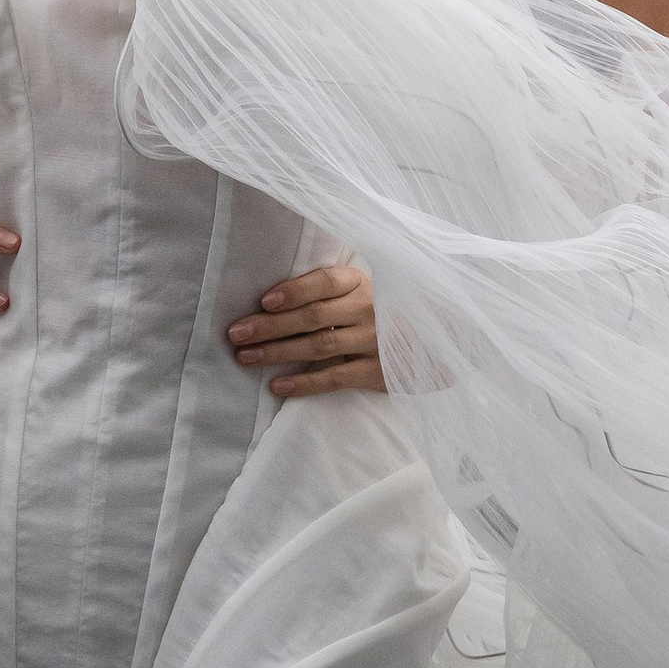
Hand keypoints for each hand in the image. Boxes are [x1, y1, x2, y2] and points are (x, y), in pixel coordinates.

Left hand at [227, 260, 384, 398]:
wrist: (433, 338)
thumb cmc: (383, 310)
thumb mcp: (363, 290)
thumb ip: (329, 290)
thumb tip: (270, 300)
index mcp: (360, 283)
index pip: (325, 282)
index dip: (293, 291)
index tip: (264, 301)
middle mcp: (368, 309)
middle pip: (312, 316)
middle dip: (270, 325)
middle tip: (235, 333)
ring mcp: (374, 341)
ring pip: (318, 346)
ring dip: (278, 352)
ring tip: (245, 358)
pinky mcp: (377, 371)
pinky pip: (334, 377)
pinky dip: (304, 383)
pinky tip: (277, 385)